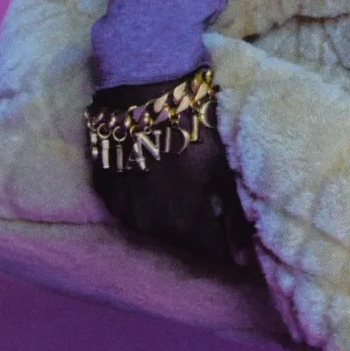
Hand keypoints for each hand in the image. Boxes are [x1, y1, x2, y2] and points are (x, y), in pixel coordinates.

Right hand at [87, 78, 254, 267]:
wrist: (142, 93)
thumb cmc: (193, 126)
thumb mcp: (222, 168)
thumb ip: (233, 214)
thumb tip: (244, 258)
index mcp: (181, 224)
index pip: (210, 253)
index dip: (229, 250)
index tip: (244, 247)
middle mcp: (148, 227)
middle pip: (181, 244)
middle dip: (203, 237)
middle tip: (218, 221)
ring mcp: (122, 211)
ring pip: (154, 229)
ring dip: (174, 223)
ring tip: (190, 203)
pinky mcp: (105, 192)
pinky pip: (130, 211)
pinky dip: (147, 206)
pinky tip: (159, 189)